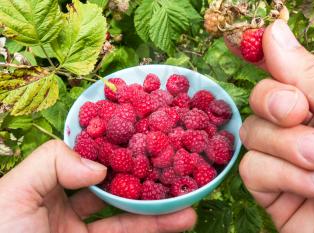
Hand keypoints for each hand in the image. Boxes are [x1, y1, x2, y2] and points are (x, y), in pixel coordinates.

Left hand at [0, 140, 195, 232]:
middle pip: (114, 186)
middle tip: (172, 164)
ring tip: (188, 196)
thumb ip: (51, 163)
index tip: (143, 137)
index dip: (115, 147)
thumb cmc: (0, 231)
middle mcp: (69, 205)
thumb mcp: (14, 192)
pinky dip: (155, 228)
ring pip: (128, 215)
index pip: (88, 159)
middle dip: (144, 176)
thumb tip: (99, 166)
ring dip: (160, 206)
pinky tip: (179, 220)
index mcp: (49, 183)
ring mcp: (84, 231)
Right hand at [231, 20, 313, 231]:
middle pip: (259, 99)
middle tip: (300, 113)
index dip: (263, 56)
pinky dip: (284, 177)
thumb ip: (311, 76)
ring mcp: (281, 158)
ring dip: (288, 148)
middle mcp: (300, 127)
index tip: (246, 45)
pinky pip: (250, 170)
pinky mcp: (270, 189)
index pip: (283, 71)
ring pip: (251, 133)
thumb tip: (272, 31)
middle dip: (277, 104)